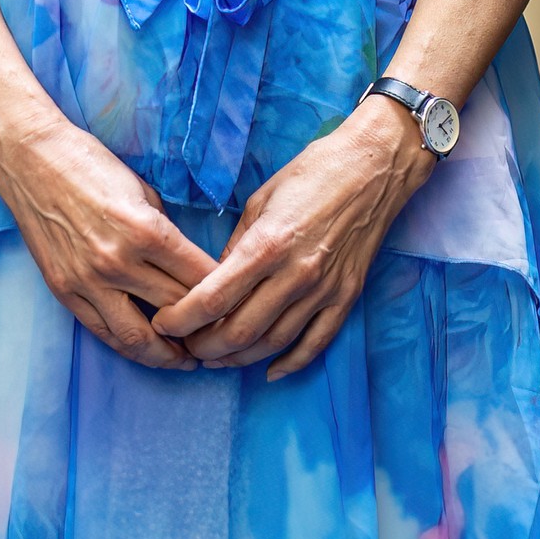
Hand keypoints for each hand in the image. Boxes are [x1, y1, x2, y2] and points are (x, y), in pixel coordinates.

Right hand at [0, 102, 217, 369]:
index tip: (238, 306)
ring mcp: (89, 281)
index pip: (201, 279)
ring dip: (168, 355)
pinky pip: (103, 332)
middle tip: (222, 337)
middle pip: (177, 310)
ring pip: (139, 338)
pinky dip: (129, 346)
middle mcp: (119, 262)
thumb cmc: (91, 164)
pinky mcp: (65, 291)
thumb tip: (189, 265)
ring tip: (188, 359)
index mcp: (147, 231)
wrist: (30, 159)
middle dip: (204, 327)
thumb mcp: (143, 190)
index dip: (226, 297)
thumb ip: (166, 232)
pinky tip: (148, 351)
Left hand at [153, 97, 432, 375]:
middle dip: (204, 346)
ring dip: (239, 359)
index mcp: (267, 245)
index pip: (213, 298)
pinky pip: (316, 343)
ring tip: (216, 358)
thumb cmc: (314, 172)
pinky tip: (269, 371)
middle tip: (186, 345)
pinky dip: (291, 364)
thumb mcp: (261, 199)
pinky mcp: (347, 297)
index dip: (182, 319)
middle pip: (239, 332)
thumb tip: (216, 279)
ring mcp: (324, 290)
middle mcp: (295, 274)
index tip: (164, 324)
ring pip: (273, 344)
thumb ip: (237, 245)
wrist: (375, 167)